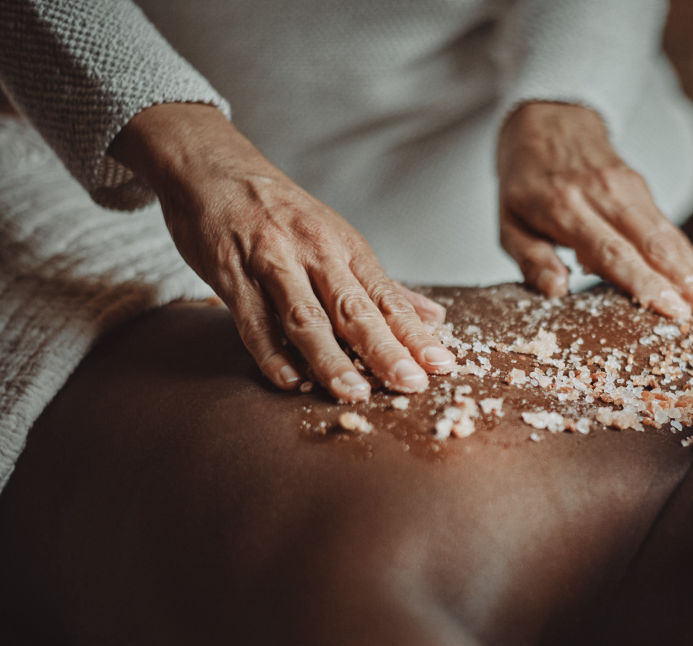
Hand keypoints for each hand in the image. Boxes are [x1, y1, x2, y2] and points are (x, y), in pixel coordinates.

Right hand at [111, 103, 455, 400]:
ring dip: (331, 358)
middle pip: (355, 310)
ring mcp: (273, 263)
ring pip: (307, 317)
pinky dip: (272, 353)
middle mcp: (315, 253)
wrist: (212, 169)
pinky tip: (291, 380)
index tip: (443, 366)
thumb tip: (434, 319)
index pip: (389, 298)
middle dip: (386, 350)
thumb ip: (383, 287)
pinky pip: (253, 320)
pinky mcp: (231, 273)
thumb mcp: (338, 240)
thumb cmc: (279, 213)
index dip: (416, 334)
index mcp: (346, 249)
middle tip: (411, 384)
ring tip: (355, 392)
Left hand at [497, 102, 692, 332]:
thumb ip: (530, 258)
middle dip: (692, 287)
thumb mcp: (508, 220)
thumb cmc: (525, 181)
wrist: (549, 118)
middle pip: (656, 246)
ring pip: (674, 241)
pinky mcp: (645, 192)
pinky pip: (674, 235)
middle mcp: (606, 196)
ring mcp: (631, 191)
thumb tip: (556, 291)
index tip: (674, 310)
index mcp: (566, 207)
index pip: (612, 250)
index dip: (645, 282)